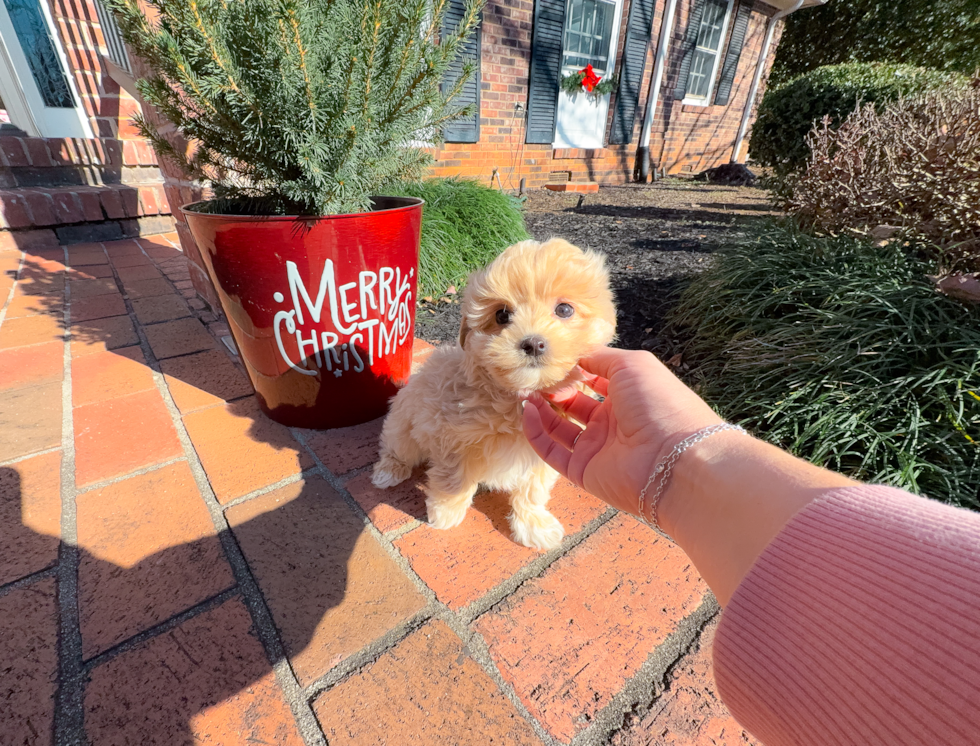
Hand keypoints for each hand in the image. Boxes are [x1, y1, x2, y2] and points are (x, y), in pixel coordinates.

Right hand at [522, 347, 723, 522]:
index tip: (552, 358)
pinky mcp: (583, 470)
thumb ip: (600, 356)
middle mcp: (612, 422)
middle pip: (574, 403)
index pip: (593, 379)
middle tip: (534, 375)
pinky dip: (536, 432)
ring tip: (524, 391)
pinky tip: (528, 411)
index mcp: (628, 395)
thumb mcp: (632, 364)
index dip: (573, 368)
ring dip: (540, 409)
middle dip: (553, 388)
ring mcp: (597, 447)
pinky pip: (552, 451)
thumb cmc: (659, 403)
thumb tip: (574, 354)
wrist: (675, 459)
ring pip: (559, 427)